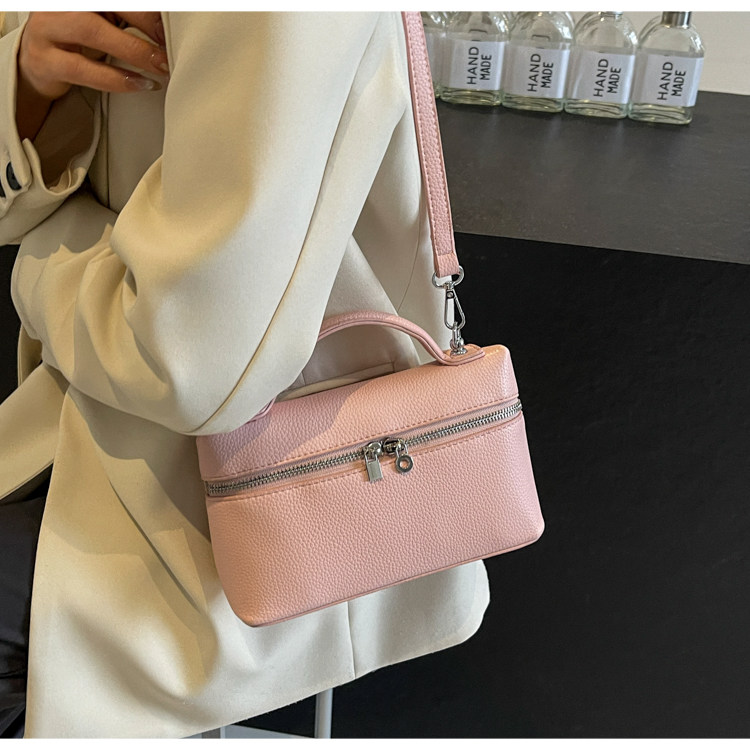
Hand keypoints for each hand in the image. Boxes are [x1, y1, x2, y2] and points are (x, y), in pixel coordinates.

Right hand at [16, 12, 168, 139]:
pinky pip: (82, 68)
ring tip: (159, 67)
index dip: (147, 12)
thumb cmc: (77, 41)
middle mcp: (62, 4)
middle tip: (170, 48)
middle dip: (145, 24)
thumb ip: (129, 22)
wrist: (38, 65)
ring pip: (92, 30)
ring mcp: (48, 28)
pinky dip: (115, 79)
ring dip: (133, 51)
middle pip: (108, 4)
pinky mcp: (43, 60)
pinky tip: (139, 84)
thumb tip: (167, 32)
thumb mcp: (104, 24)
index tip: (172, 29)